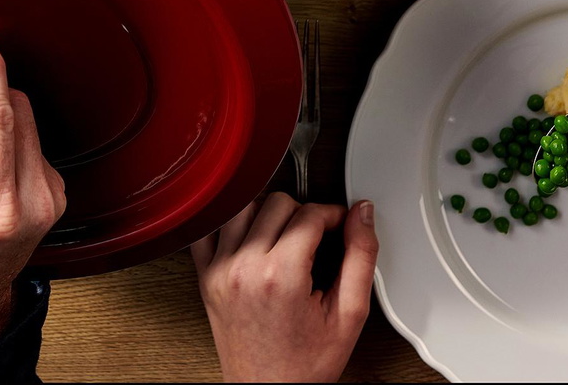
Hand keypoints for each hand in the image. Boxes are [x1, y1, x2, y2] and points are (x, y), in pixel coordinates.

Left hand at [190, 194, 377, 383]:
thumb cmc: (306, 365)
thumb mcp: (349, 315)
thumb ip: (361, 258)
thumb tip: (361, 215)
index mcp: (281, 277)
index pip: (309, 213)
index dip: (333, 214)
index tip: (339, 225)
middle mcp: (244, 268)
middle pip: (276, 203)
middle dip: (303, 214)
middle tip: (315, 238)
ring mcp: (220, 271)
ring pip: (243, 206)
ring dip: (268, 213)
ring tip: (285, 238)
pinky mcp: (205, 277)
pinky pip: (210, 229)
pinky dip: (231, 224)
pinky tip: (250, 237)